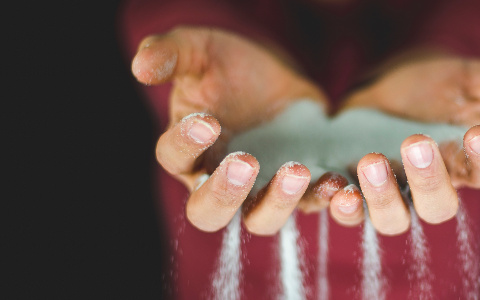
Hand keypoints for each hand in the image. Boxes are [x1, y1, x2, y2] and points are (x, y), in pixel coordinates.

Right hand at [133, 26, 345, 233]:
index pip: (174, 159)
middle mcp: (217, 182)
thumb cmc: (228, 66)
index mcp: (187, 151)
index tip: (207, 119)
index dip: (186, 144)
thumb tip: (141, 67)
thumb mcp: (200, 50)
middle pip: (208, 213)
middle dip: (224, 194)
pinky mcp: (300, 190)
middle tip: (245, 163)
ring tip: (297, 171)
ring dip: (277, 202)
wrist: (279, 76)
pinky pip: (309, 205)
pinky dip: (322, 197)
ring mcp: (260, 190)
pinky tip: (335, 180)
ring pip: (260, 219)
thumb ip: (171, 53)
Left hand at [331, 52, 479, 234]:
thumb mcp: (469, 79)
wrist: (387, 87)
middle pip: (438, 206)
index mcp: (466, 163)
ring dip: (381, 198)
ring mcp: (391, 192)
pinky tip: (333, 185)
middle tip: (417, 143)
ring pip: (392, 217)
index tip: (479, 130)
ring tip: (371, 162)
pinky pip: (349, 210)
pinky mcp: (354, 188)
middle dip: (428, 180)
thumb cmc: (435, 86)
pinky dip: (339, 203)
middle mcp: (431, 187)